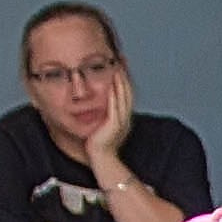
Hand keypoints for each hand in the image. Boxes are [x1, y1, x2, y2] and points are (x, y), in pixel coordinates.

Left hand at [86, 58, 135, 179]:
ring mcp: (121, 122)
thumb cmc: (97, 145)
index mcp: (123, 118)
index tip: (120, 67)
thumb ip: (100, 114)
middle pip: (128, 93)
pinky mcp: (114, 125)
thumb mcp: (100, 126)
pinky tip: (111, 85)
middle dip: (124, 77)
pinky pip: (115, 106)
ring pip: (123, 98)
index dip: (124, 80)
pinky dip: (114, 95)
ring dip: (120, 83)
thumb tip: (93, 103)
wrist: (101, 160)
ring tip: (117, 69)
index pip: (126, 95)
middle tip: (121, 62)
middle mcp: (125, 119)